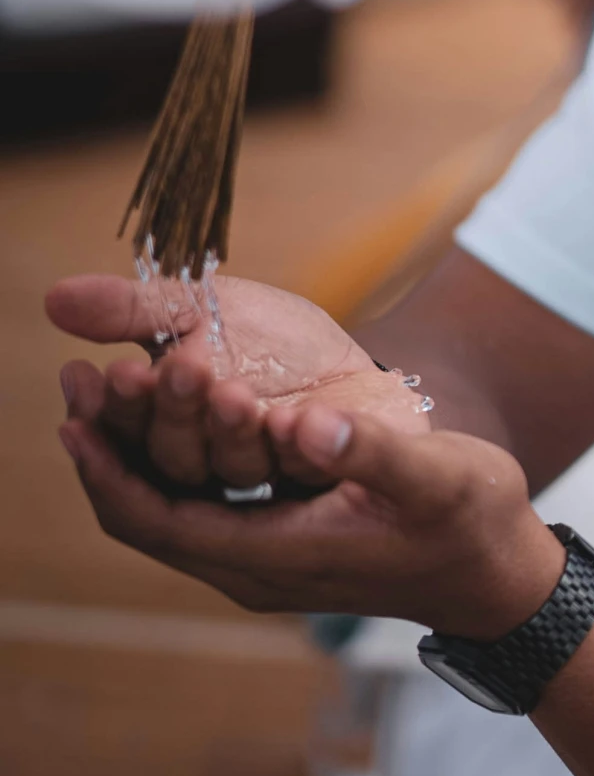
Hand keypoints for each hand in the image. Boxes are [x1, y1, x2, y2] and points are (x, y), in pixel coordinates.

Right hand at [47, 270, 411, 494]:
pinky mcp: (323, 474)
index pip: (128, 429)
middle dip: (169, 412)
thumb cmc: (269, 342)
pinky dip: (298, 443)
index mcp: (168, 427)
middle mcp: (208, 464)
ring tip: (231, 392)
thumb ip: (134, 309)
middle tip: (174, 370)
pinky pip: (305, 465)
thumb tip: (55, 298)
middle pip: (174, 455)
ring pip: (233, 466)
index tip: (97, 374)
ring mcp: (265, 476)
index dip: (113, 408)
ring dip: (228, 430)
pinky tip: (294, 421)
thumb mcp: (203, 308)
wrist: (356, 362)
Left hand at [57, 388, 564, 632]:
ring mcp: (263, 561)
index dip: (111, 473)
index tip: (73, 418)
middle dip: (105, 455)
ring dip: (129, 457)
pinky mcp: (275, 546)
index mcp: (280, 557)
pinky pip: (194, 509)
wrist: (496, 576)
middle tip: (73, 383)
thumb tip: (304, 425)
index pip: (163, 523)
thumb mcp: (436, 477)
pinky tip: (159, 416)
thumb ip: (371, 453)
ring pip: (167, 515)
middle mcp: (256, 568)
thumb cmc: (472, 523)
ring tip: (97, 389)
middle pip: (149, 519)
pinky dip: (165, 465)